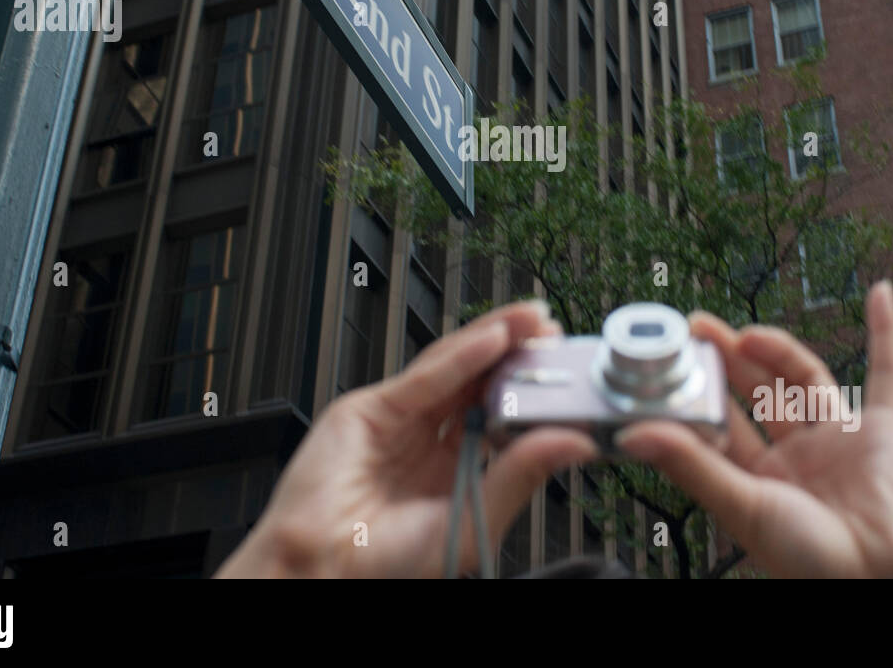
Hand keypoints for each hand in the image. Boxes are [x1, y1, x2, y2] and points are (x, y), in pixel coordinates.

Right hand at [216, 300, 597, 577]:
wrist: (318, 571)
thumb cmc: (382, 566)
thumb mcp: (469, 522)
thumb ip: (519, 477)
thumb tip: (573, 444)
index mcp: (453, 472)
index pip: (500, 416)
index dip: (531, 391)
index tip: (565, 373)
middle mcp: (427, 442)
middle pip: (478, 382)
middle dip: (516, 353)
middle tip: (552, 332)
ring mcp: (398, 422)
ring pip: (452, 368)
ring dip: (493, 339)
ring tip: (532, 321)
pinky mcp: (370, 410)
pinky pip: (423, 377)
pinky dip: (460, 356)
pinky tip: (493, 339)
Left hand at [615, 281, 892, 577]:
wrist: (882, 581)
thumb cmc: (811, 564)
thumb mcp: (741, 505)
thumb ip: (690, 466)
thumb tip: (632, 435)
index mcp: (757, 478)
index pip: (720, 423)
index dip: (699, 390)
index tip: (672, 360)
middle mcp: (795, 456)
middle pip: (757, 392)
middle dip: (728, 358)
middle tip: (696, 325)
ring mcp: (839, 441)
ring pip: (804, 378)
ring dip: (778, 348)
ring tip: (744, 330)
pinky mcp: (883, 434)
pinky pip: (888, 377)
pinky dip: (886, 335)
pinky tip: (879, 296)